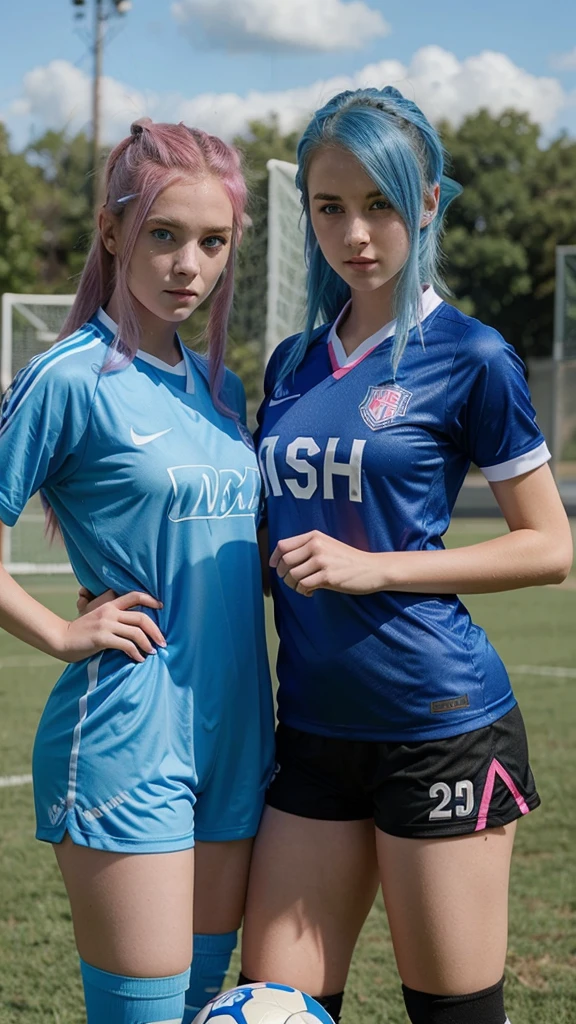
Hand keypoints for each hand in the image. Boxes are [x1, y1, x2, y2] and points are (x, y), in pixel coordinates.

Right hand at [55, 591, 165, 663]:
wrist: (61, 639)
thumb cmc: (81, 632)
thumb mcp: (97, 618)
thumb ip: (112, 617)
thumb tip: (134, 627)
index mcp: (109, 605)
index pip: (134, 595)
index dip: (150, 599)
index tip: (162, 606)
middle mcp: (109, 612)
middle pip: (141, 617)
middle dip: (155, 630)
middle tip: (163, 641)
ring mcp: (106, 624)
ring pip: (136, 632)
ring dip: (148, 644)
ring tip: (153, 651)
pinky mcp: (102, 638)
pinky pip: (126, 645)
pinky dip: (136, 653)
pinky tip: (139, 659)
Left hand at [270, 530, 384, 596]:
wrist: (372, 568)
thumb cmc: (348, 560)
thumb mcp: (327, 545)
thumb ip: (307, 548)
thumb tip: (282, 560)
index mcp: (314, 536)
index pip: (283, 545)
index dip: (275, 558)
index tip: (275, 567)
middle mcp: (316, 545)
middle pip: (285, 561)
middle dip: (284, 575)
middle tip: (292, 581)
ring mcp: (322, 561)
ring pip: (292, 575)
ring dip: (294, 585)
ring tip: (304, 587)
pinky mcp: (327, 576)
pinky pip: (303, 585)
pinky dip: (303, 591)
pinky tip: (311, 592)